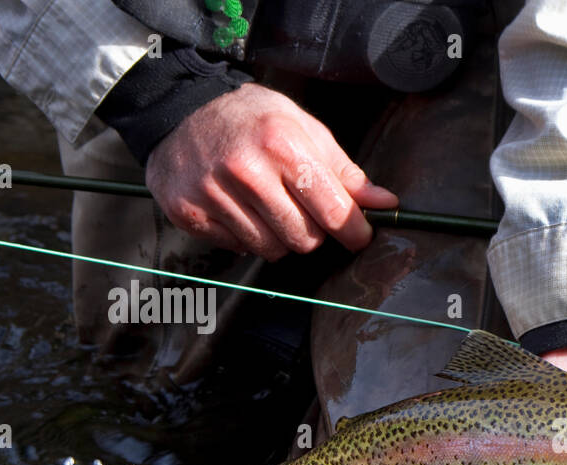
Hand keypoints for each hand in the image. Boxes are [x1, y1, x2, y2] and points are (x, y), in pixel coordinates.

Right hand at [145, 84, 397, 259]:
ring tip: (268, 207)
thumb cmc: (253, 120)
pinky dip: (246, 238)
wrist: (181, 111)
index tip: (359, 236)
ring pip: (271, 250)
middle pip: (304, 239)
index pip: (333, 211)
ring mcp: (212, 192)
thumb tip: (385, 203)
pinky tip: (240, 210)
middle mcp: (245, 169)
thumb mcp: (304, 129)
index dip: (354, 231)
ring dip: (278, 237)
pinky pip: (239, 249)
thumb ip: (344, 172)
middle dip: (312, 232)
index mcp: (282, 143)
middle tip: (301, 210)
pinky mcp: (189, 212)